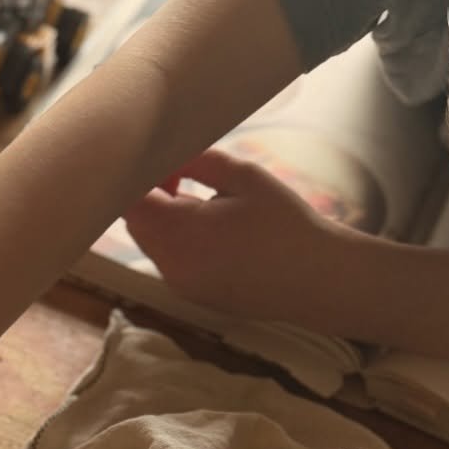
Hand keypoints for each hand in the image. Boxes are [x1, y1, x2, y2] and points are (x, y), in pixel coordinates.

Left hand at [123, 148, 335, 318]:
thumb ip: (200, 161)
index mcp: (181, 233)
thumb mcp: (245, 177)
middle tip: (182, 176)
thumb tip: (169, 153)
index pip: (131, 202)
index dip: (140, 176)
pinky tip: (212, 230)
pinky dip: (177, 240)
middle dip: (150, 196)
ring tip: (201, 201)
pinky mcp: (191, 295)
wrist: (317, 280)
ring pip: (150, 243)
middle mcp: (171, 265)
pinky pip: (169, 261)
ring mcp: (179, 285)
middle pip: (137, 223)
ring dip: (163, 218)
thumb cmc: (285, 224)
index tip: (166, 159)